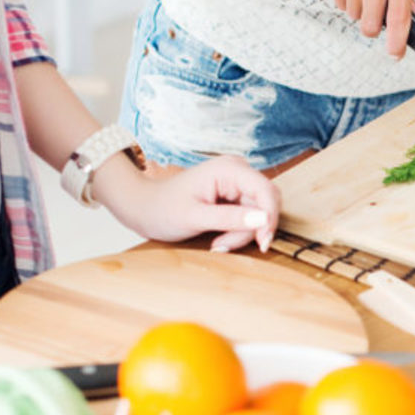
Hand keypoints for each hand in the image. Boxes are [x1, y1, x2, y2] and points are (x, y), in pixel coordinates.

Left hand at [99, 155, 280, 252]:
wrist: (144, 207)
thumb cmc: (162, 209)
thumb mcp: (194, 217)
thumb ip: (230, 218)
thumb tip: (264, 219)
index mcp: (229, 169)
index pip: (266, 191)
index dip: (270, 217)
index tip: (263, 243)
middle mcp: (237, 171)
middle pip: (265, 203)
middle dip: (251, 229)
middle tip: (225, 245)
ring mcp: (237, 183)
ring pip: (259, 213)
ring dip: (243, 233)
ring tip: (217, 243)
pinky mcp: (235, 194)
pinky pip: (250, 216)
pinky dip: (238, 231)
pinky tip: (219, 237)